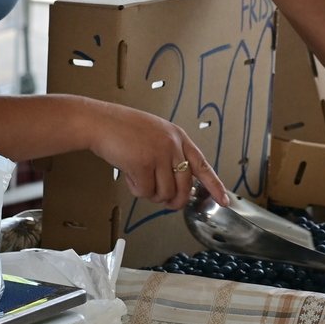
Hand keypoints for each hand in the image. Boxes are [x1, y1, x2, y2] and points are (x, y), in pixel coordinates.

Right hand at [84, 101, 230, 209]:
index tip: (224, 199)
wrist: (100, 122)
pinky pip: (145, 192)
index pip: (203, 165)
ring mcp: (159, 154)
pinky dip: (136, 189)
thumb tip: (176, 187)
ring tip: (139, 177)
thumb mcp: (156, 135)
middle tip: (164, 201)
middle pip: (184, 188)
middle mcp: (173, 145)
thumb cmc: (123, 129)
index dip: (214, 185)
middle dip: (173, 200)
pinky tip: (129, 175)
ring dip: (151, 193)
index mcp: (178, 137)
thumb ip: (169, 155)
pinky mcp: (143, 163)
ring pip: (165, 193)